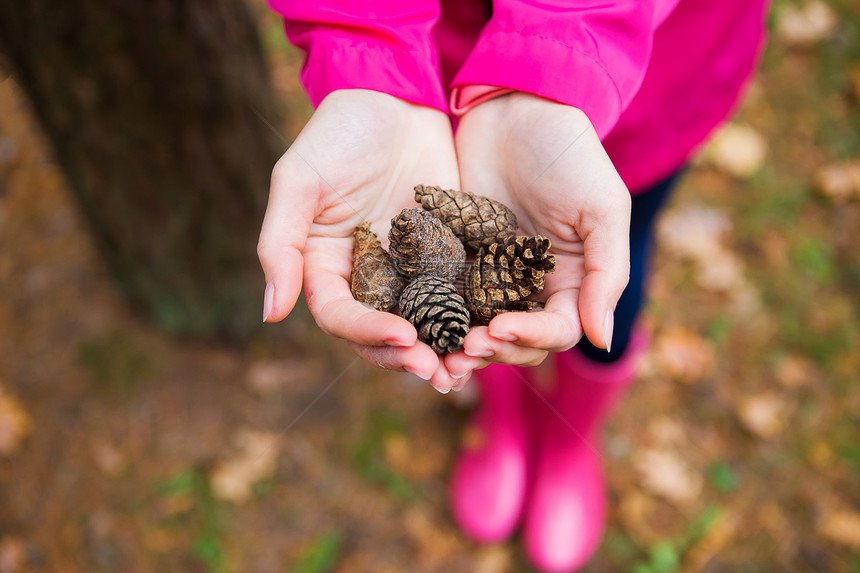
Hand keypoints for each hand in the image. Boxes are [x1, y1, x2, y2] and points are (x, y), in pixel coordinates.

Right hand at [257, 89, 462, 390]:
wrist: (394, 95)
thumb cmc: (339, 132)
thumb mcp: (300, 181)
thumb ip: (282, 245)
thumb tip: (271, 314)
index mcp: (327, 266)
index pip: (342, 316)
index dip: (367, 333)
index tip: (403, 335)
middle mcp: (368, 276)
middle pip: (382, 333)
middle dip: (407, 356)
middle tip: (438, 372)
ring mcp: (409, 268)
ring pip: (423, 323)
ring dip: (441, 349)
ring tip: (467, 366)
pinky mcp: (446, 255)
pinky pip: (458, 294)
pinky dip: (471, 317)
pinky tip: (491, 331)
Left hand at [445, 93, 630, 384]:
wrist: (516, 108)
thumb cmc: (570, 154)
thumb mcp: (602, 209)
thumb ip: (606, 274)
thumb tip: (603, 341)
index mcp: (572, 282)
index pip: (557, 331)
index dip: (532, 338)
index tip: (500, 328)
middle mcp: (532, 287)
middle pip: (517, 342)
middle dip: (494, 350)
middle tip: (464, 348)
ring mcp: (492, 276)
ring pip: (479, 329)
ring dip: (463, 346)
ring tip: (440, 351)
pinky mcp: (456, 260)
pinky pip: (446, 298)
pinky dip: (437, 317)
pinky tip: (418, 324)